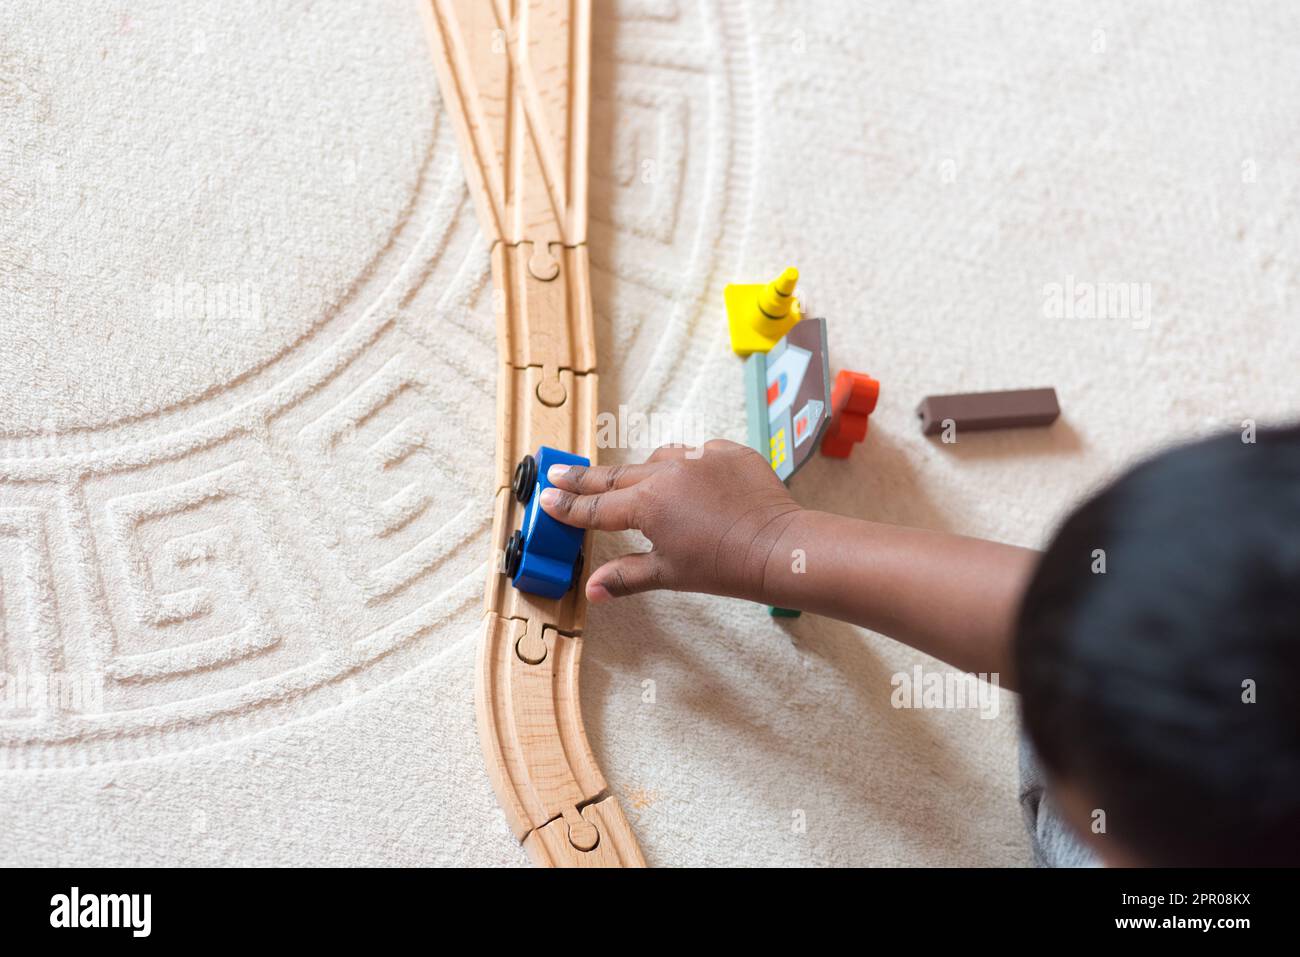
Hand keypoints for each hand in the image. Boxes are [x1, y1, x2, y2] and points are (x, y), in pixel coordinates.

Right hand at [539, 440, 802, 603]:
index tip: (546, 498)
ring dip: (644, 471)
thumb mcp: (669, 574)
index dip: (569, 506)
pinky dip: (690, 467)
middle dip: (586, 478)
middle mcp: (668, 472)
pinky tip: (696, 486)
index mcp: (648, 504)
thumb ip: (626, 576)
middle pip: (617, 476)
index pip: (597, 507)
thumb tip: (591, 590)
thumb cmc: (724, 566)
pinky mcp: (728, 452)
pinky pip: (699, 454)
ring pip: (659, 458)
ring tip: (638, 483)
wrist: (779, 547)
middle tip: (559, 472)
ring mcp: (699, 457)